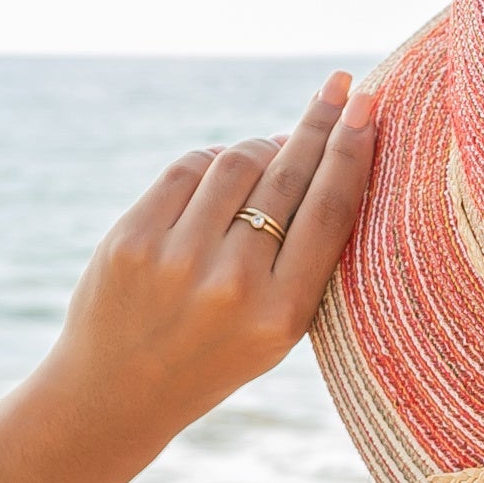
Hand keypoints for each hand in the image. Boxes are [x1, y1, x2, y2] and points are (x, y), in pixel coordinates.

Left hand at [47, 69, 376, 435]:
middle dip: (319, 124)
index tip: (367, 106)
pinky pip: (188, 169)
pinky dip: (215, 158)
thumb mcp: (280, 329)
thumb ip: (305, 258)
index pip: (329, 211)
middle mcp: (233, 285)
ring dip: (264, 145)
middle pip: (288, 177)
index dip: (350, 150)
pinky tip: (228, 166)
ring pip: (238, 163)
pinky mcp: (132, 240)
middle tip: (340, 87)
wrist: (116, 395)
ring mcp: (178, 260)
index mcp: (284, 314)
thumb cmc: (216, 355)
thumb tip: (320, 156)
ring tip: (278, 147)